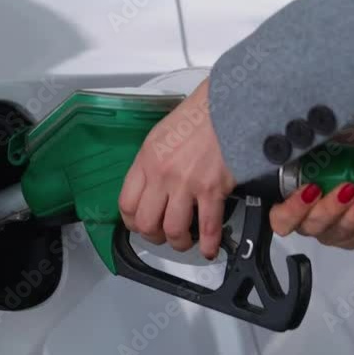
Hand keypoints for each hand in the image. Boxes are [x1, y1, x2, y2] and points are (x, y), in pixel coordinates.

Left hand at [119, 80, 234, 259]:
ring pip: (173, 230)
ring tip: (185, 240)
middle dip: (153, 236)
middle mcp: (163, 174)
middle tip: (163, 235)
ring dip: (179, 242)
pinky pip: (207, 227)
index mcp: (146, 160)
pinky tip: (210, 248)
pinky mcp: (213, 189)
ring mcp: (187, 184)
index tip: (139, 225)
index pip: (126, 203)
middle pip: (146, 222)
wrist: (227, 106)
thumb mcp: (160, 136)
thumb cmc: (197, 117)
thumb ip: (151, 164)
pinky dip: (209, 244)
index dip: (132, 222)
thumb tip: (150, 189)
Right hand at [269, 123, 353, 248]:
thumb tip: (308, 132)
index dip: (292, 209)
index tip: (311, 189)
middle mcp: (309, 219)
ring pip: (340, 234)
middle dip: (331, 209)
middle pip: (312, 227)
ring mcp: (334, 231)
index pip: (280, 218)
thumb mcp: (328, 139)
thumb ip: (314, 141)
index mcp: (293, 200)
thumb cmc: (347, 148)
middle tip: (347, 187)